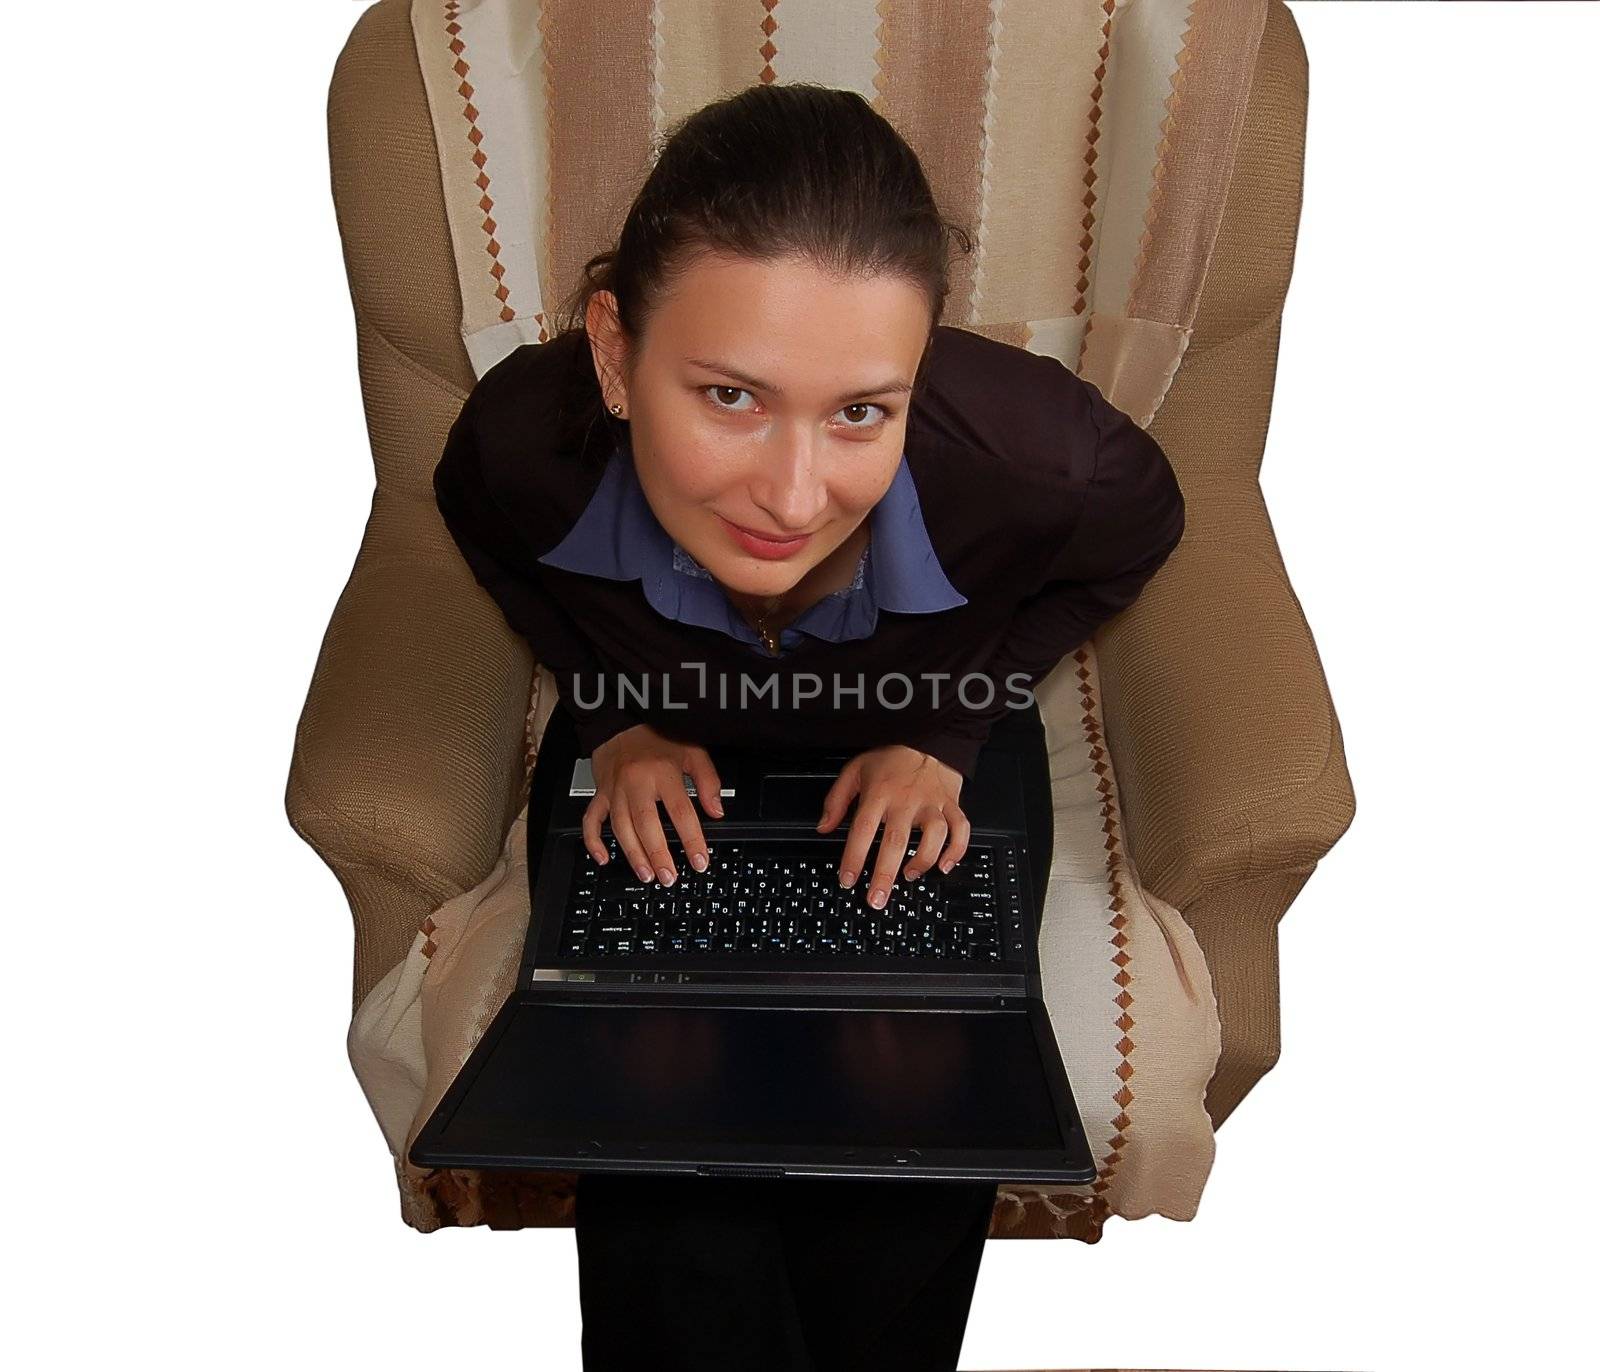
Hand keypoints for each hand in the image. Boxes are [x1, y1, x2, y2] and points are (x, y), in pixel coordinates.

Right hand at [584, 724, 723, 885]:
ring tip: (646, 874)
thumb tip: (717, 811)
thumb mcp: (692, 752)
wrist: (621, 724)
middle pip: (646, 823)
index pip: (680, 811)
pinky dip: (594, 841)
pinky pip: (591, 819)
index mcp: (663, 773)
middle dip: (657, 854)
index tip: (699, 861)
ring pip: (620, 826)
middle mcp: (637, 782)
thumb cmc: (657, 739)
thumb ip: (708, 781)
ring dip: (633, 854)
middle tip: (668, 877)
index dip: (691, 839)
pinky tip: (603, 858)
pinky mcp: (600, 794)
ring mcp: (615, 790)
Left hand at [815, 745, 968, 908]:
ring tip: (909, 876)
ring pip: (934, 836)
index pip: (862, 830)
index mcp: (879, 793)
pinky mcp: (952, 805)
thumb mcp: (855, 770)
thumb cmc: (891, 758)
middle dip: (884, 875)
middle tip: (876, 899)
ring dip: (922, 860)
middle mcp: (906, 801)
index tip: (847, 879)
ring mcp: (931, 803)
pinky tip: (945, 865)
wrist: (928, 739)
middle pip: (895, 841)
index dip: (853, 858)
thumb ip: (836, 800)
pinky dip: (957, 850)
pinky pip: (961, 829)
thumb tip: (824, 827)